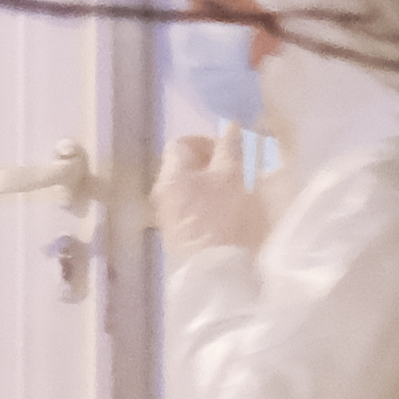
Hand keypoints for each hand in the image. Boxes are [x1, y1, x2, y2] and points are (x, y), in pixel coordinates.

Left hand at [153, 130, 272, 256]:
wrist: (218, 272)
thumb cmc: (225, 218)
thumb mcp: (233, 177)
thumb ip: (230, 149)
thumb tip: (231, 126)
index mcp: (171, 175)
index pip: (181, 143)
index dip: (206, 142)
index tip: (230, 153)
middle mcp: (161, 193)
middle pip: (183, 167)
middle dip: (210, 166)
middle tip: (237, 174)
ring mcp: (167, 217)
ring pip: (187, 190)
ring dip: (209, 187)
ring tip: (233, 198)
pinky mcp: (176, 237)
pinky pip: (190, 210)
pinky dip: (206, 207)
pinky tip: (224, 219)